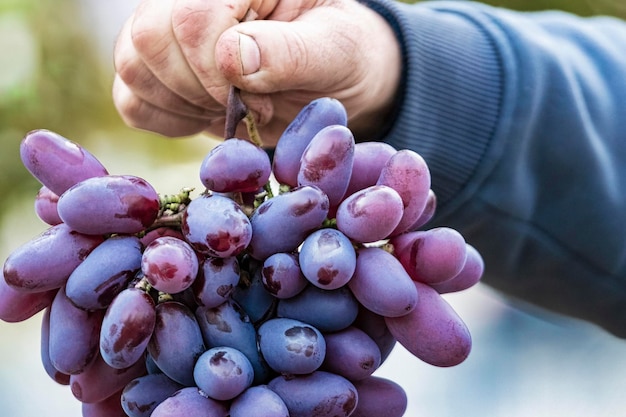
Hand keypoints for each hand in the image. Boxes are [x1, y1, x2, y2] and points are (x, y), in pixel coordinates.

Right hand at [112, 0, 401, 145]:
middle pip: (149, 37)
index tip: (261, 100)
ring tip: (231, 109)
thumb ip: (289, 52)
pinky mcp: (156, 67)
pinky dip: (169, 120)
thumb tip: (231, 57)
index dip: (217, 71)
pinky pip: (130, 99)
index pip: (191, 16)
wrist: (329, 78)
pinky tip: (207, 115)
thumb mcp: (334, 52)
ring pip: (132, 65)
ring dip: (185, 105)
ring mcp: (166, 27)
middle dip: (200, 89)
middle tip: (249, 106)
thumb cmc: (338, 57)